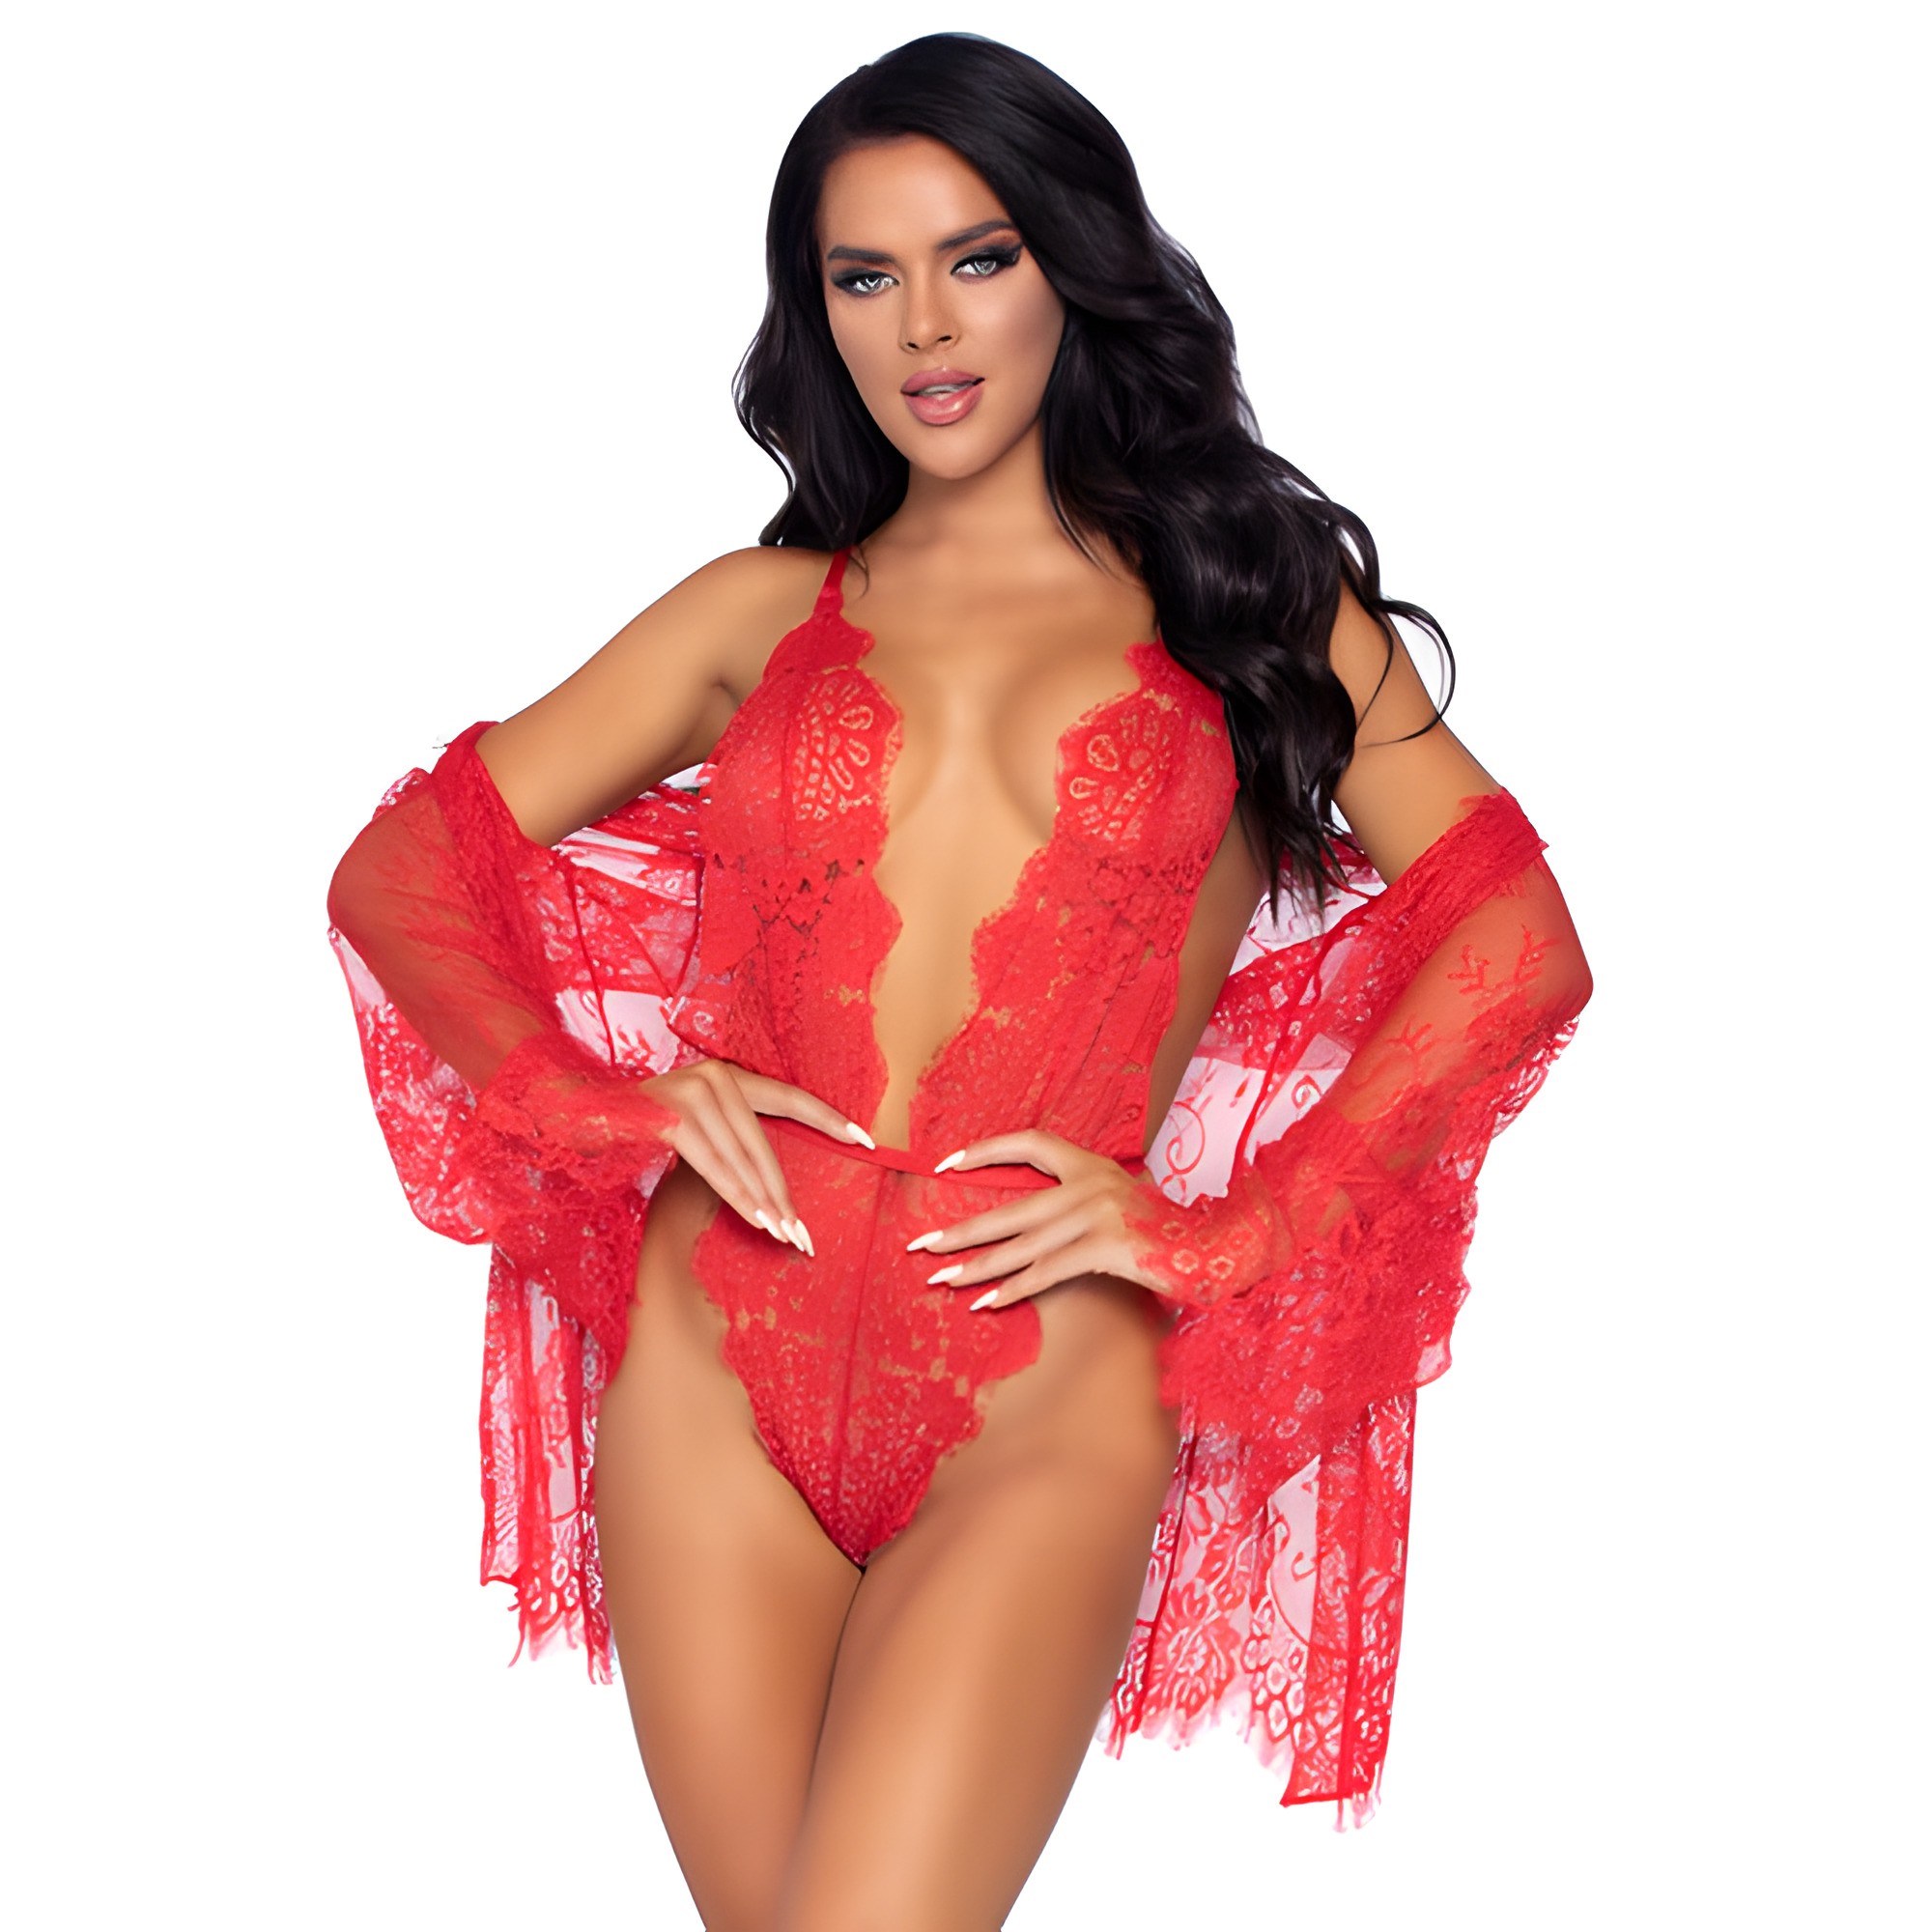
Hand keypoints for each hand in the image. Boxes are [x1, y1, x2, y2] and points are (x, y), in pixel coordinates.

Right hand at [645, 1059, 872, 1257]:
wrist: (573, 1114)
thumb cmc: (637, 1127)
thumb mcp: (693, 1126)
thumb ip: (729, 1138)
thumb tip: (771, 1185)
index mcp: (727, 1075)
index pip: (790, 1097)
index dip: (830, 1119)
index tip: (867, 1140)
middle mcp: (714, 1077)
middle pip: (764, 1142)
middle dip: (786, 1191)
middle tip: (806, 1232)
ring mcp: (691, 1093)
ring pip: (741, 1158)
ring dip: (764, 1202)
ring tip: (785, 1235)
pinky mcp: (668, 1117)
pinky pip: (712, 1165)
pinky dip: (735, 1195)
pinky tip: (755, 1220)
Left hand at [906, 1128, 1169, 1308]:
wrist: (1218, 1247)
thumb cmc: (1166, 1232)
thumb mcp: (1121, 1202)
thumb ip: (1079, 1203)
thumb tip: (1028, 1221)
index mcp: (1091, 1165)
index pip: (1029, 1143)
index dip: (986, 1151)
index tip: (946, 1164)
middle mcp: (1091, 1183)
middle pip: (1011, 1207)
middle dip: (961, 1229)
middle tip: (920, 1244)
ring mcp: (1098, 1214)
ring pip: (1022, 1244)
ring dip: (976, 1266)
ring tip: (939, 1278)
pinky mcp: (1107, 1246)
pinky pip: (1048, 1271)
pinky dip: (1014, 1289)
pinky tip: (985, 1303)